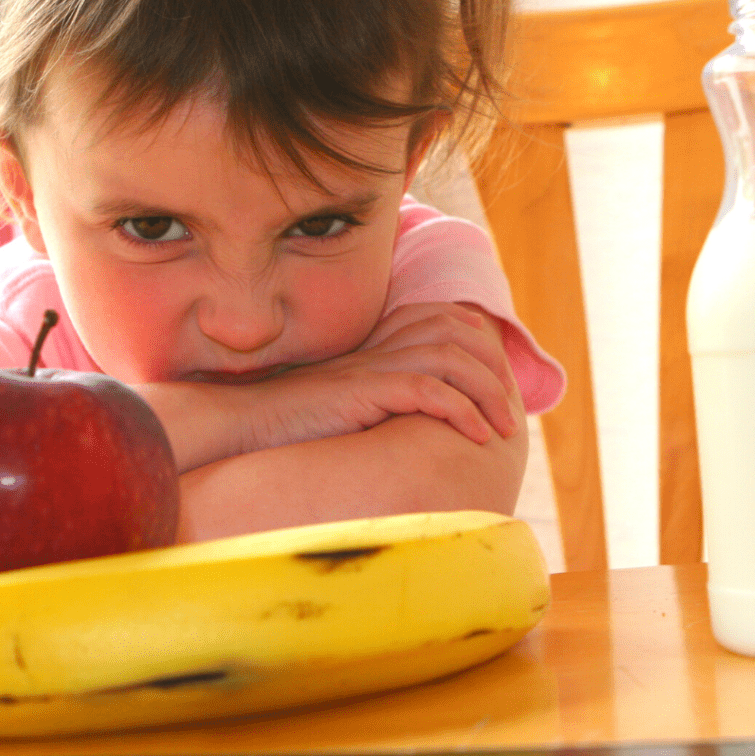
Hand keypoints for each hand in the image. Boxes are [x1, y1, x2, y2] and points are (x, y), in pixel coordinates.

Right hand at [231, 302, 520, 453]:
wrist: (244, 421)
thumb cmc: (290, 422)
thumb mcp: (343, 403)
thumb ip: (379, 398)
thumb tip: (418, 419)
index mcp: (376, 346)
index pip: (443, 320)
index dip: (480, 345)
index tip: (498, 385)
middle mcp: (378, 348)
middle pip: (456, 332)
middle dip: (495, 371)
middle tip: (510, 413)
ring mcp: (369, 366)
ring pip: (450, 358)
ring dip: (487, 394)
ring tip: (502, 429)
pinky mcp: (361, 391)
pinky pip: (425, 390)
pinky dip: (459, 410)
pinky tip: (474, 435)